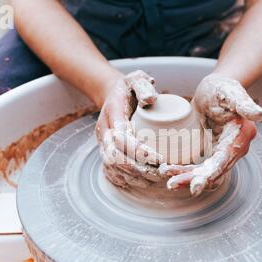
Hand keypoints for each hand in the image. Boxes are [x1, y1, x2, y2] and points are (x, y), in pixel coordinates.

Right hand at [96, 70, 164, 188]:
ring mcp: (103, 143)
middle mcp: (104, 131)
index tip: (159, 158)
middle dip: (137, 169)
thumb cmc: (129, 88)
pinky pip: (108, 170)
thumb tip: (151, 99)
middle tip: (159, 173)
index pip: (121, 138)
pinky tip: (138, 182)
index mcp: (112, 114)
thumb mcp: (136, 79)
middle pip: (114, 157)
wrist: (113, 94)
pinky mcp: (105, 151)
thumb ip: (143, 85)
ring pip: (111, 166)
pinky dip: (122, 179)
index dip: (139, 151)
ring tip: (152, 179)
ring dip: (131, 176)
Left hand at [159, 73, 261, 195]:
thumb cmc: (223, 88)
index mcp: (241, 136)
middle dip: (193, 180)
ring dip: (186, 177)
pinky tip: (169, 170)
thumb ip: (244, 104)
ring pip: (205, 171)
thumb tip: (259, 114)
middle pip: (213, 171)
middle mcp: (234, 148)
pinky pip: (198, 166)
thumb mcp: (231, 93)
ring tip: (167, 178)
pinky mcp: (210, 152)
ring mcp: (222, 152)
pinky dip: (185, 170)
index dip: (210, 174)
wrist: (215, 89)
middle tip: (171, 184)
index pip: (224, 160)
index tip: (195, 187)